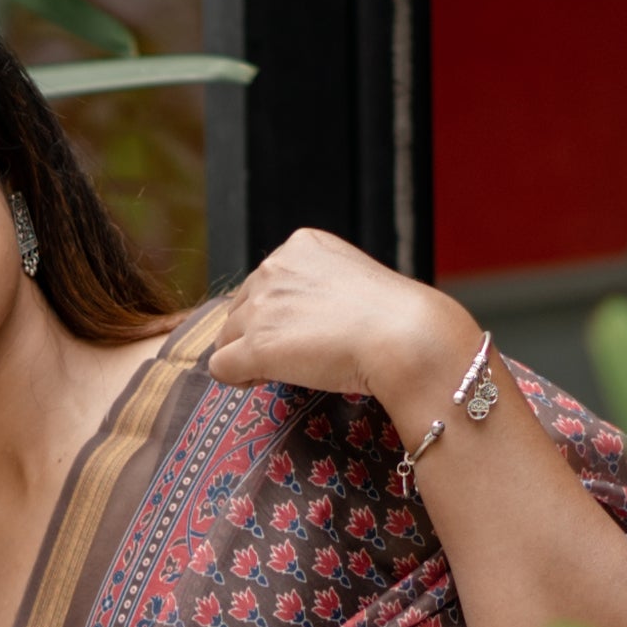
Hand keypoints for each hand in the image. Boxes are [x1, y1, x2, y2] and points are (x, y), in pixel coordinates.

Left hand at [205, 229, 475, 448]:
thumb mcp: (354, 283)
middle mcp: (275, 267)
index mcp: (301, 245)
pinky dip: (235, 379)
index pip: (264, 282)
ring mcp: (262, 306)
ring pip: (227, 337)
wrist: (406, 337)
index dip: (276, 313)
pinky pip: (220, 366)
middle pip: (240, 309)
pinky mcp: (256, 345)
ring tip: (284, 370)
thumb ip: (319, 290)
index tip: (302, 332)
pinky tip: (260, 382)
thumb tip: (300, 321)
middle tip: (294, 356)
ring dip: (247, 357)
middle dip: (257, 334)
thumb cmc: (395, 319)